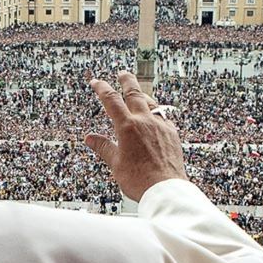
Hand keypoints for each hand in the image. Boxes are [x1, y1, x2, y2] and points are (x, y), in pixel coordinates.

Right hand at [84, 71, 187, 200]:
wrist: (166, 189)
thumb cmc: (139, 180)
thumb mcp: (115, 163)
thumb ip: (103, 147)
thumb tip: (90, 138)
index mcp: (128, 127)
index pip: (111, 100)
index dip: (102, 88)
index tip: (96, 82)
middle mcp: (145, 121)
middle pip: (135, 92)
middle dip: (126, 80)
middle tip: (122, 73)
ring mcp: (161, 126)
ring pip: (151, 102)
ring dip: (143, 95)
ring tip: (138, 93)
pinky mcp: (172, 133)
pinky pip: (164, 116)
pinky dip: (156, 112)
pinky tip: (155, 116)